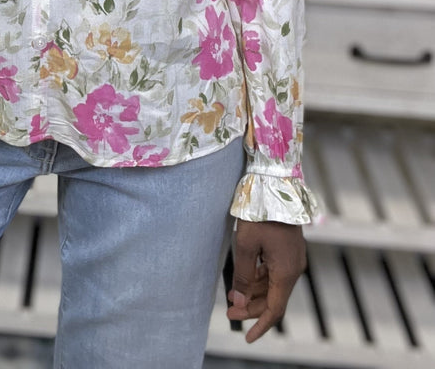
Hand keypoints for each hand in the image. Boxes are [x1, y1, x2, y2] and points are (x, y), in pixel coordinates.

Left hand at [226, 220, 305, 342]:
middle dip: (251, 308)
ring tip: (231, 295)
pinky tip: (244, 279)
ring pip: (273, 285)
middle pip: (273, 299)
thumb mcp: (246, 245)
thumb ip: (243, 275)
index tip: (247, 337)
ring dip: (253, 293)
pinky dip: (259, 279)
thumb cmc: (260, 213)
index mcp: (286, 272)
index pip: (275, 310)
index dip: (260, 325)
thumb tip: (239, 300)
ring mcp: (292, 259)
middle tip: (229, 311)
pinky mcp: (288, 250)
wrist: (276, 185)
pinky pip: (274, 272)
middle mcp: (293, 268)